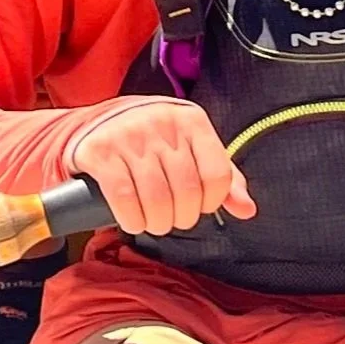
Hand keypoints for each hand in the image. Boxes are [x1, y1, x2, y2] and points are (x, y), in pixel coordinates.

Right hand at [69, 100, 256, 236]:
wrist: (96, 123)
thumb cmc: (152, 140)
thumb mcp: (191, 147)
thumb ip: (222, 176)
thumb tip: (247, 209)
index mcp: (191, 120)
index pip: (218, 174)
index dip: (211, 202)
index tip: (198, 205)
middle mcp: (162, 123)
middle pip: (188, 191)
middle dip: (182, 217)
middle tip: (172, 218)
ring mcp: (129, 136)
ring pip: (157, 199)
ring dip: (157, 223)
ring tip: (154, 222)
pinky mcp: (101, 151)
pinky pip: (124, 198)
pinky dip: (132, 219)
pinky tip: (133, 220)